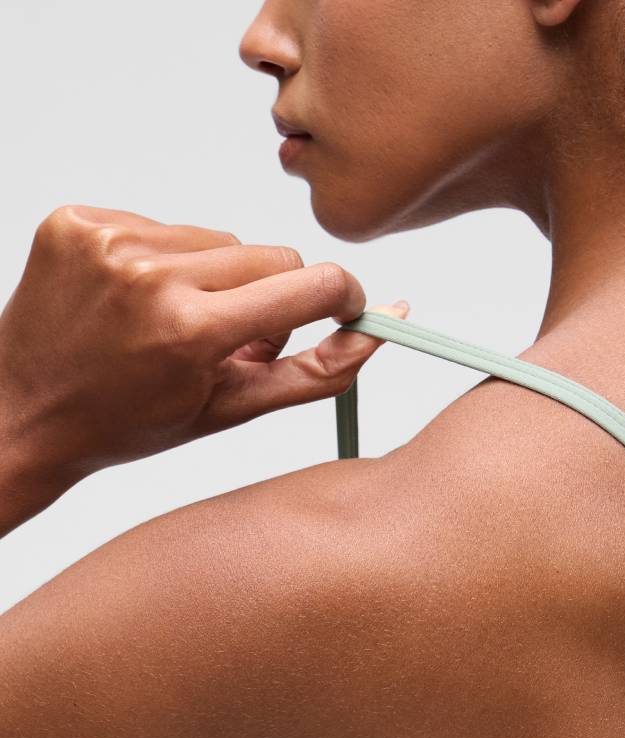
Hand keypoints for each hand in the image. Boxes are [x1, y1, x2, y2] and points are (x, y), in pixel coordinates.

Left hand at [0, 204, 406, 481]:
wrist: (24, 410)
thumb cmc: (130, 423)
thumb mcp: (230, 411)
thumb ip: (316, 372)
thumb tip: (382, 326)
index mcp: (192, 331)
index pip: (309, 284)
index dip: (340, 296)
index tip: (345, 307)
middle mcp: (150, 275)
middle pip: (268, 255)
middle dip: (269, 297)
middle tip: (235, 342)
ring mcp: (107, 241)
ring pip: (215, 239)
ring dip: (213, 279)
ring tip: (176, 323)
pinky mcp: (77, 220)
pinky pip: (160, 224)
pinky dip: (162, 260)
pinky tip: (134, 301)